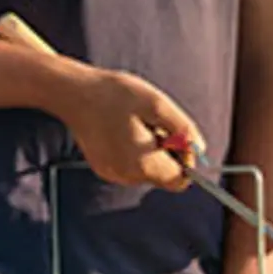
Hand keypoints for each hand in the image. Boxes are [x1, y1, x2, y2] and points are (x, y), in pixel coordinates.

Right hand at [61, 68, 202, 187]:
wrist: (73, 93)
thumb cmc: (115, 94)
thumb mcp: (157, 104)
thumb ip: (183, 128)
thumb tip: (200, 149)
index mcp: (142, 164)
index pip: (179, 180)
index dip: (184, 159)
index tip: (174, 134)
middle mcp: (127, 176)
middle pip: (163, 175)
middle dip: (166, 152)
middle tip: (152, 123)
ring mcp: (113, 174)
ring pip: (148, 170)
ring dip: (150, 149)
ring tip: (134, 123)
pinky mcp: (104, 168)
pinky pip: (131, 165)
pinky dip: (134, 150)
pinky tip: (121, 128)